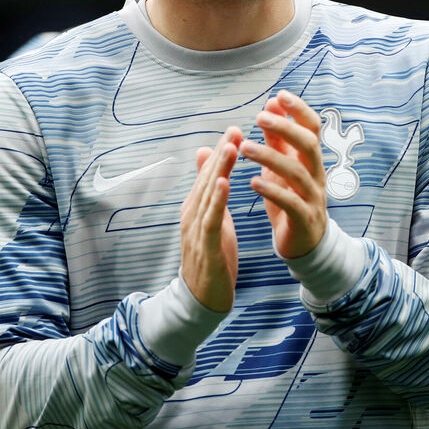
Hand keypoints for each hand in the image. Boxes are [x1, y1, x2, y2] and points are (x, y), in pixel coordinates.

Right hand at [180, 127, 241, 312]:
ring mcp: (196, 230)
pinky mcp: (205, 246)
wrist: (203, 299)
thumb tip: (205, 155)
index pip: (209, 174)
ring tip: (231, 147)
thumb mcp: (212, 218)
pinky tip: (224, 183)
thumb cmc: (211, 256)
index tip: (235, 130)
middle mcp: (193, 214)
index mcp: (196, 207)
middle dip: (222, 153)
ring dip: (219, 169)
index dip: (221, 151)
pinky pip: (210, 219)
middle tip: (235, 129)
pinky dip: (217, 200)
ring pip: (208, 195)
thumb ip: (208, 189)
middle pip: (208, 179)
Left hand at [241, 90, 327, 258]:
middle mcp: (316, 174)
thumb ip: (277, 137)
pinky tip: (253, 182)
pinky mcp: (304, 219)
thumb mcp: (282, 165)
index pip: (313, 128)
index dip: (299, 110)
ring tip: (245, 148)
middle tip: (259, 117)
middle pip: (309, 145)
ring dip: (270, 157)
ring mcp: (313, 197)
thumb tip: (271, 103)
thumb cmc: (290, 197)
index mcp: (311, 159)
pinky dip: (272, 191)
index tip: (279, 95)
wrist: (303, 242)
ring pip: (297, 172)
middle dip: (285, 128)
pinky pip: (291, 203)